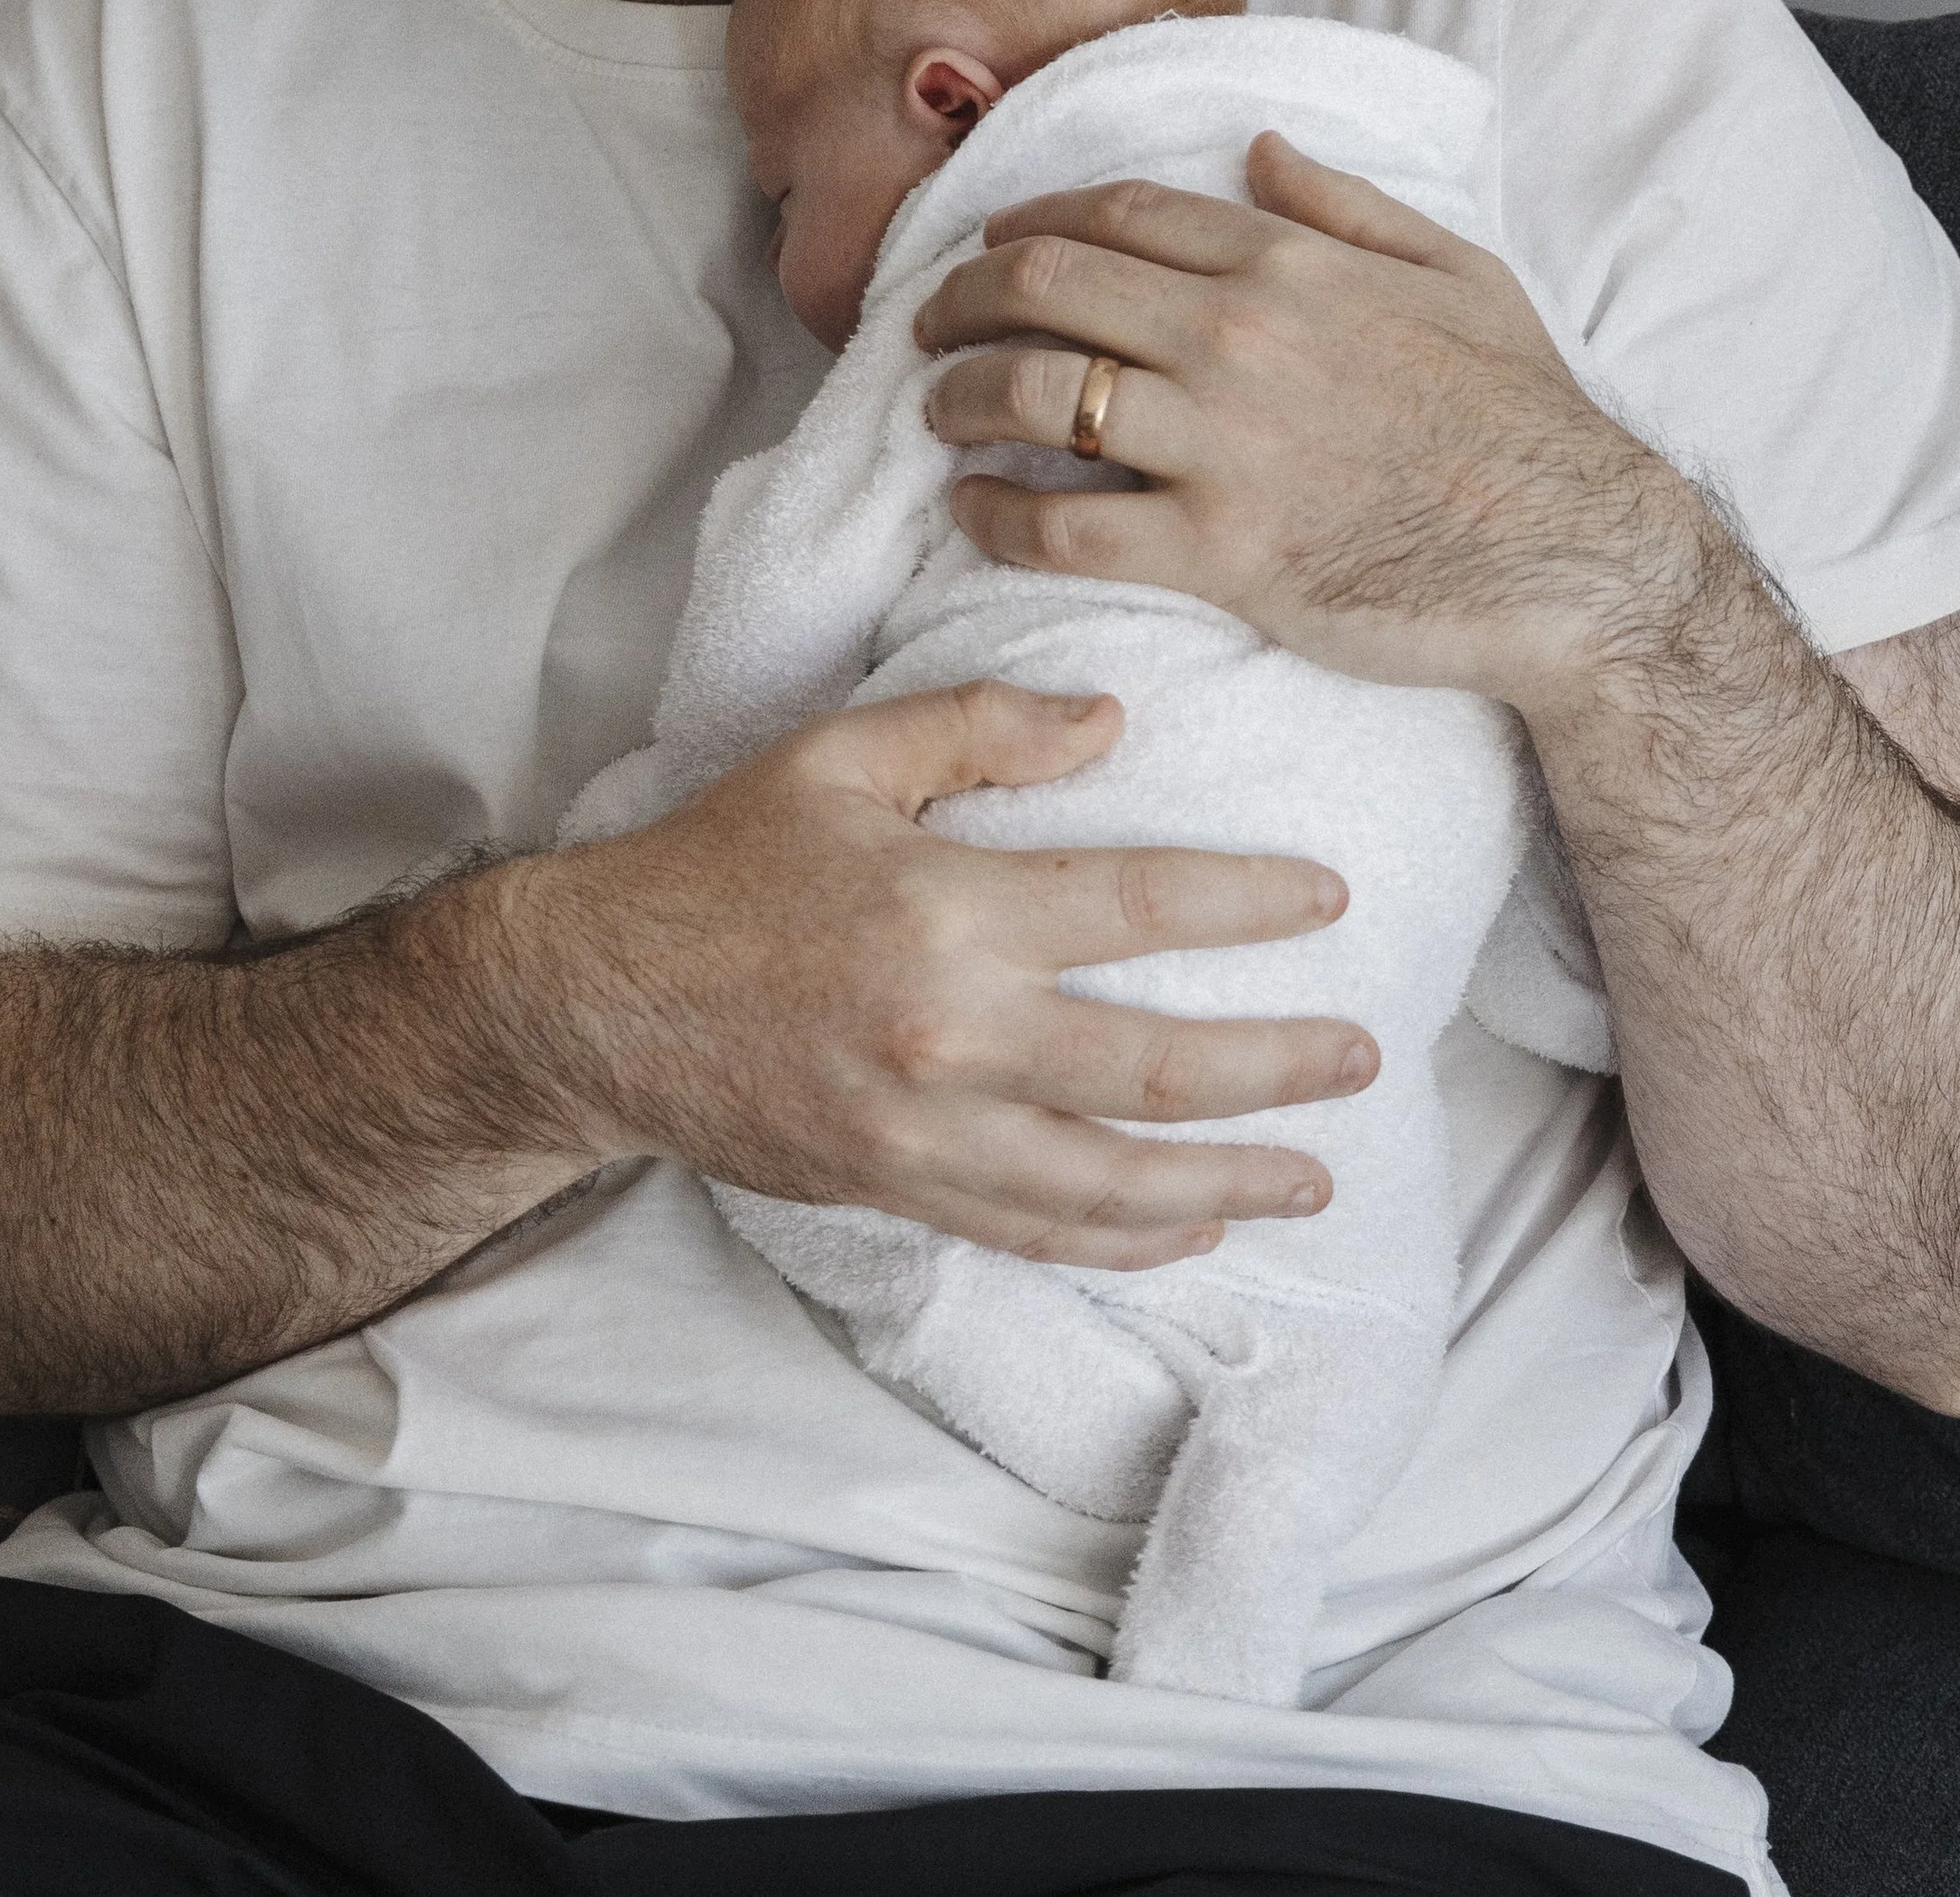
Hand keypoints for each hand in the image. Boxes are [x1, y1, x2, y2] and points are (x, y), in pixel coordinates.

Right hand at [487, 681, 1374, 1268]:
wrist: (593, 999)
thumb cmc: (719, 863)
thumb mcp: (839, 758)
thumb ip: (981, 729)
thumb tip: (1113, 720)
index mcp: (946, 911)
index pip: (1139, 907)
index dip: (1247, 902)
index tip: (1328, 898)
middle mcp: (951, 1036)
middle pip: (1155, 1069)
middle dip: (1277, 1068)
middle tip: (1366, 1058)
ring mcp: (925, 1133)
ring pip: (1112, 1179)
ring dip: (1228, 1179)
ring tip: (1315, 1177)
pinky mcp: (897, 1190)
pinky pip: (1037, 1232)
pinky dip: (1125, 1238)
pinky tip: (1190, 1226)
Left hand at [914, 134, 1697, 715]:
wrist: (1576, 558)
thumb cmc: (1525, 421)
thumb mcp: (1460, 274)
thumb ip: (1350, 204)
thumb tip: (1260, 147)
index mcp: (1289, 263)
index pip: (1115, 214)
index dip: (1026, 223)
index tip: (986, 246)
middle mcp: (1238, 337)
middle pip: (1046, 287)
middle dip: (961, 298)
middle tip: (925, 325)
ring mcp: (1223, 443)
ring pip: (1035, 395)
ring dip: (958, 398)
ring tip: (934, 413)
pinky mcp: (1220, 550)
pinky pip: (1064, 524)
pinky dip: (994, 514)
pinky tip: (970, 509)